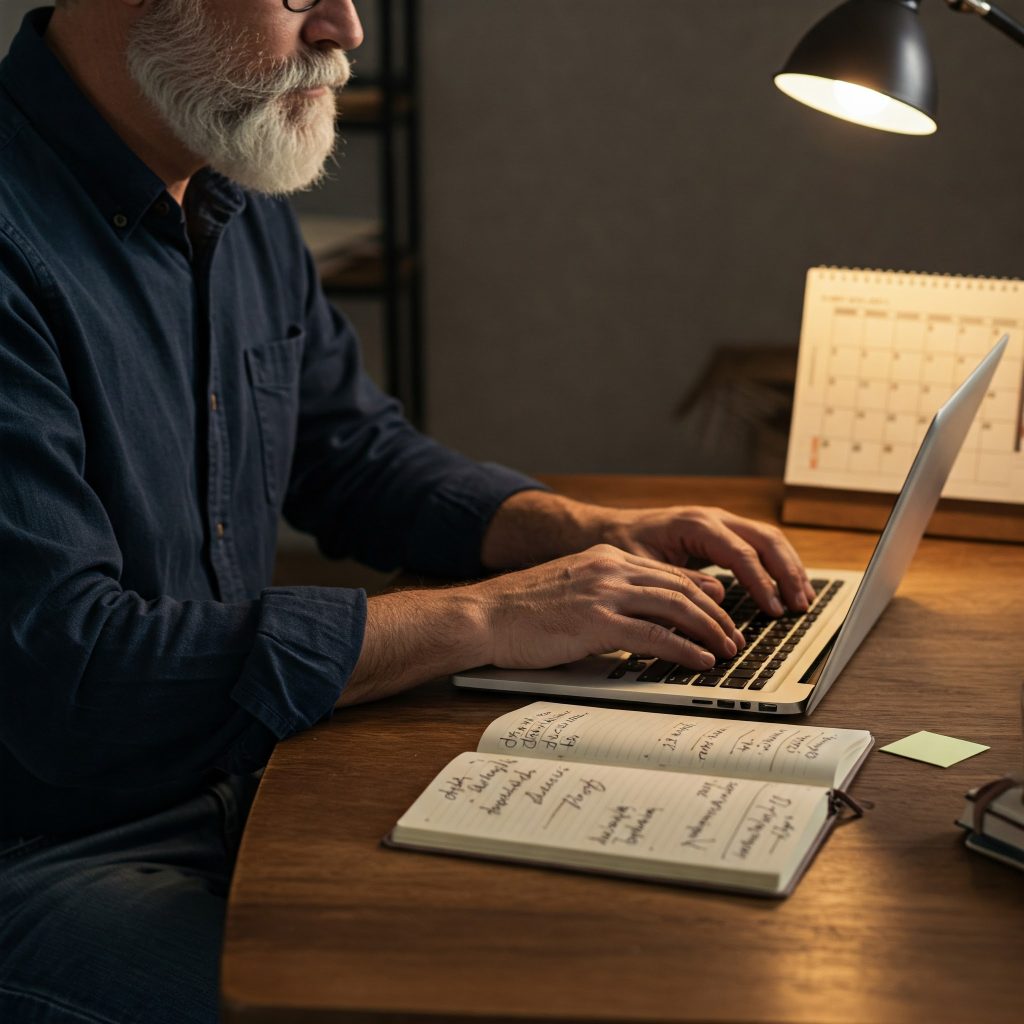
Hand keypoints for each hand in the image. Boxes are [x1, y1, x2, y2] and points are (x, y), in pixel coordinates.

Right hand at [474, 544, 746, 670]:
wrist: (484, 615)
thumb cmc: (520, 610)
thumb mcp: (571, 589)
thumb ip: (605, 595)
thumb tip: (636, 620)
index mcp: (604, 559)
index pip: (667, 572)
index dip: (701, 591)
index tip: (720, 607)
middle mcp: (610, 569)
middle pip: (680, 588)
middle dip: (714, 614)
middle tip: (733, 635)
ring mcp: (604, 594)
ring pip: (676, 607)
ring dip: (709, 631)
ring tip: (727, 650)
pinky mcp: (597, 622)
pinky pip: (655, 635)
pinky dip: (684, 649)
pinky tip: (699, 660)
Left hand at [602, 505, 815, 615]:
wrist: (607, 528)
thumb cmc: (622, 545)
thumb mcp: (642, 567)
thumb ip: (677, 583)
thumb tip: (713, 602)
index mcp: (695, 524)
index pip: (741, 553)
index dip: (761, 583)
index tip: (774, 610)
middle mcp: (713, 517)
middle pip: (766, 539)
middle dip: (787, 573)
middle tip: (800, 605)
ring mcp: (720, 522)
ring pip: (768, 538)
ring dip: (789, 567)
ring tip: (804, 598)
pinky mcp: (721, 532)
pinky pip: (758, 543)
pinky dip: (777, 564)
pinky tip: (786, 586)